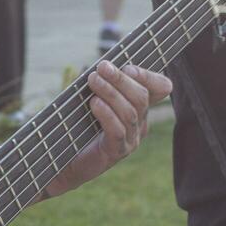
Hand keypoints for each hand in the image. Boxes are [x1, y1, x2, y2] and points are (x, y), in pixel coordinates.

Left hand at [45, 61, 172, 197]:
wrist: (64, 160)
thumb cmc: (78, 124)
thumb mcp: (92, 96)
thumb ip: (102, 81)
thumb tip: (103, 65)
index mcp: (139, 106)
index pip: (160, 88)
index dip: (149, 76)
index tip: (129, 67)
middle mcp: (140, 123)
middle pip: (141, 97)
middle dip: (121, 79)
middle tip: (102, 67)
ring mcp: (131, 139)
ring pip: (130, 112)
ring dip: (111, 92)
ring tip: (93, 81)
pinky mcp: (117, 152)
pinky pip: (118, 131)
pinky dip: (106, 113)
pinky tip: (94, 103)